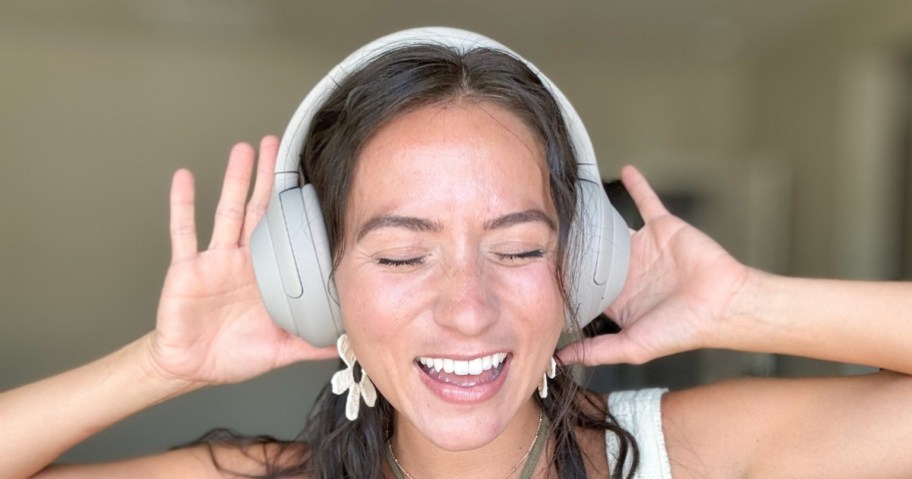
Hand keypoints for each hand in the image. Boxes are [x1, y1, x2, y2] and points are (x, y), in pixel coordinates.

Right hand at [147, 136, 336, 386]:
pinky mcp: (187, 269)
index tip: (311, 180)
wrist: (191, 368)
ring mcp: (214, 261)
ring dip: (236, 181)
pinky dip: (183, 205)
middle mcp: (243, 261)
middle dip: (268, 178)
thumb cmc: (233, 356)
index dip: (296, 208)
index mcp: (267, 277)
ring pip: (228, 212)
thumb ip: (312, 344)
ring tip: (244, 150)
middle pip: (259, 211)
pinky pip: (184, 232)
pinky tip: (185, 178)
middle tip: (279, 145)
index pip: (286, 234)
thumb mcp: (281, 350)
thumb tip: (348, 344)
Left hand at [559, 166, 751, 365]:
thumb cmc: (682, 330)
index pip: (583, 286)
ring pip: (612, 226)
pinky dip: (638, 185)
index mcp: (618, 298)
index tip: (537, 269)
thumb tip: (560, 358)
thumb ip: (597, 350)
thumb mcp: (633, 346)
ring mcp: (645, 247)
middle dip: (571, 244)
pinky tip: (624, 169)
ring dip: (596, 215)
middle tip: (543, 228)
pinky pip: (647, 201)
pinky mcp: (663, 227)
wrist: (723, 305)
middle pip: (592, 253)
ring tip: (571, 199)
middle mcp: (628, 271)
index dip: (563, 279)